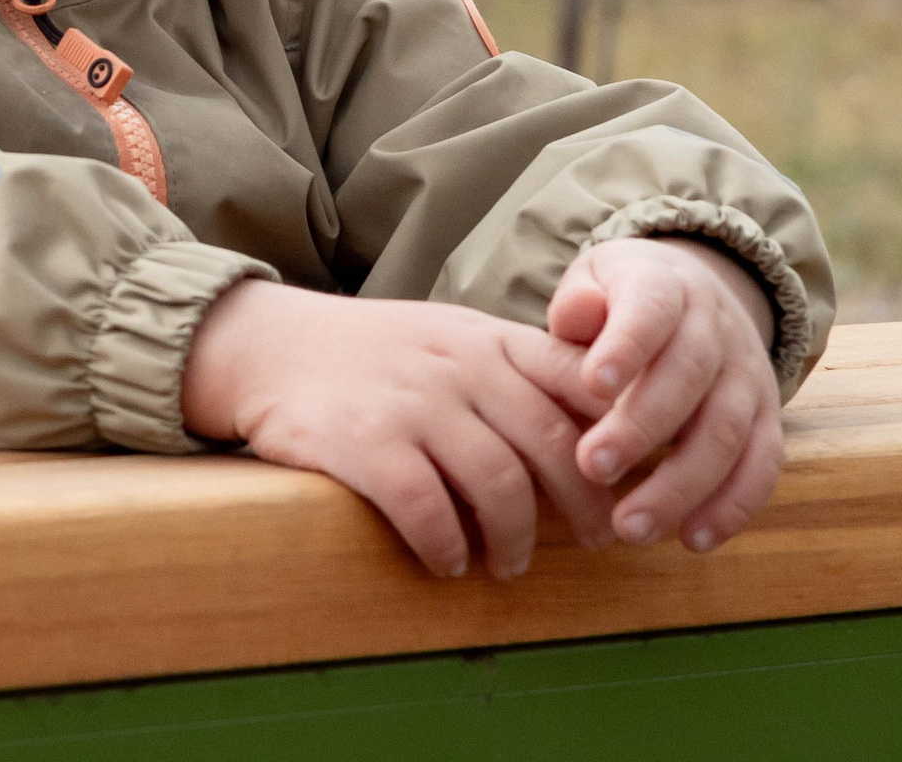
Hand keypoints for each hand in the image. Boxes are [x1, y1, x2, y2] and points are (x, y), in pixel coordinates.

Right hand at [181, 281, 618, 579]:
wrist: (267, 345)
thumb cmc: (373, 355)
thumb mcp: (449, 338)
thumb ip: (514, 370)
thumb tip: (605, 431)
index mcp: (484, 338)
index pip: (578, 379)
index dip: (621, 433)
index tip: (634, 478)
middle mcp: (456, 365)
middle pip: (551, 447)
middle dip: (585, 508)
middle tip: (597, 542)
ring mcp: (411, 402)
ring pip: (500, 487)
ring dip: (515, 540)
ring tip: (508, 563)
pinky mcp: (365, 442)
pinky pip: (429, 512)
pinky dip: (447, 548)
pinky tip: (446, 560)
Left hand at [549, 236, 781, 555]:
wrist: (694, 292)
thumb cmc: (621, 297)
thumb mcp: (593, 279)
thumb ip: (577, 303)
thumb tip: (573, 319)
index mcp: (665, 286)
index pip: (651, 311)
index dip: (626, 346)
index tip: (592, 385)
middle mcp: (716, 328)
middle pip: (688, 378)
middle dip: (639, 429)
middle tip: (591, 468)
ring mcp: (748, 375)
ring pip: (725, 432)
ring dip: (680, 486)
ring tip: (630, 526)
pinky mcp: (769, 419)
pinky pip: (761, 467)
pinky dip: (731, 508)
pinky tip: (692, 539)